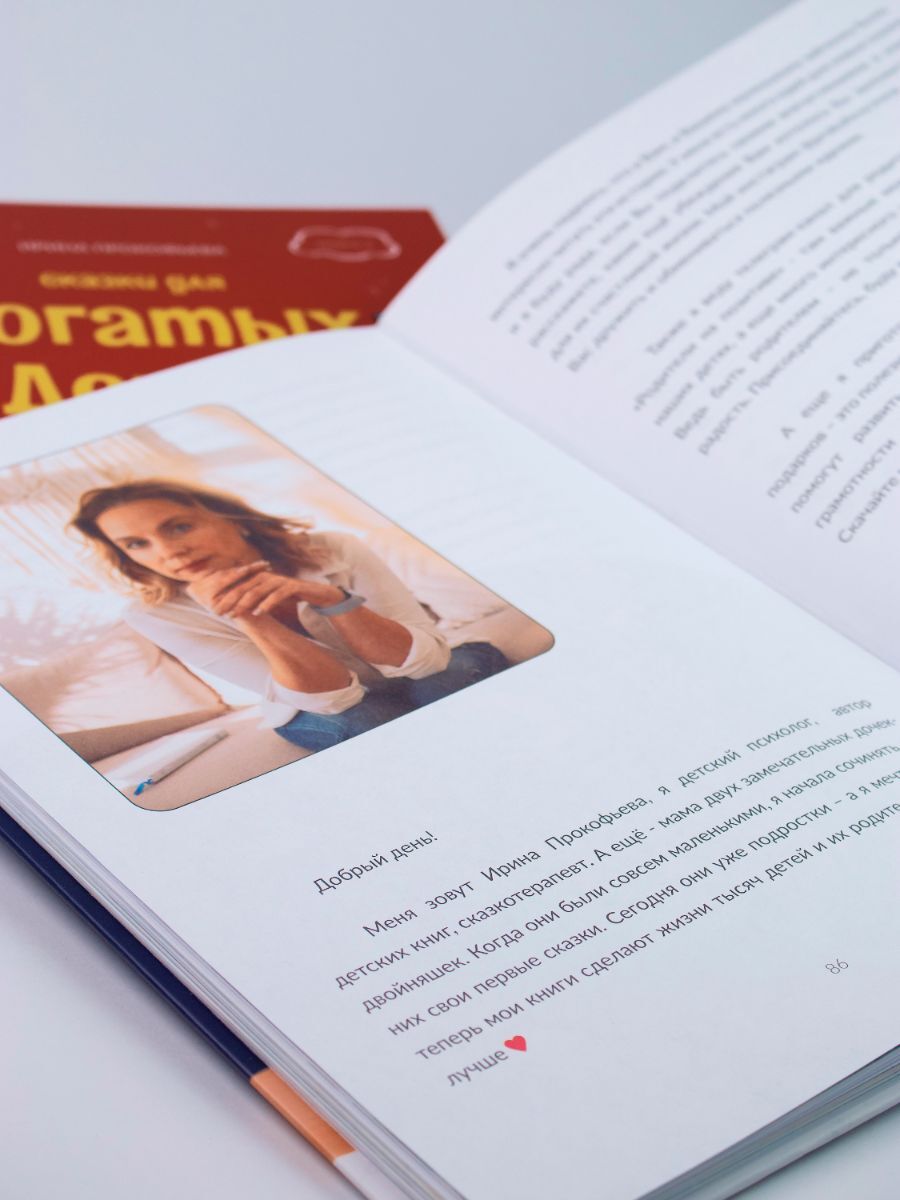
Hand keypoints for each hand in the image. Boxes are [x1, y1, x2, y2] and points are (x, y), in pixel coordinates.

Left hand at [187, 562, 343, 617]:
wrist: (315, 593)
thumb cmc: (289, 596)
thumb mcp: (269, 597)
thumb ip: (254, 599)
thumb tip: (234, 609)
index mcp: (259, 577)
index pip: (238, 586)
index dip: (225, 597)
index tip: (214, 610)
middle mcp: (267, 576)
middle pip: (244, 587)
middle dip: (230, 600)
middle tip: (219, 612)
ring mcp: (279, 580)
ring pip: (258, 591)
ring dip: (244, 603)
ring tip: (235, 614)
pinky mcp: (291, 586)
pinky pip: (276, 595)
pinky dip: (266, 604)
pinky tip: (258, 613)